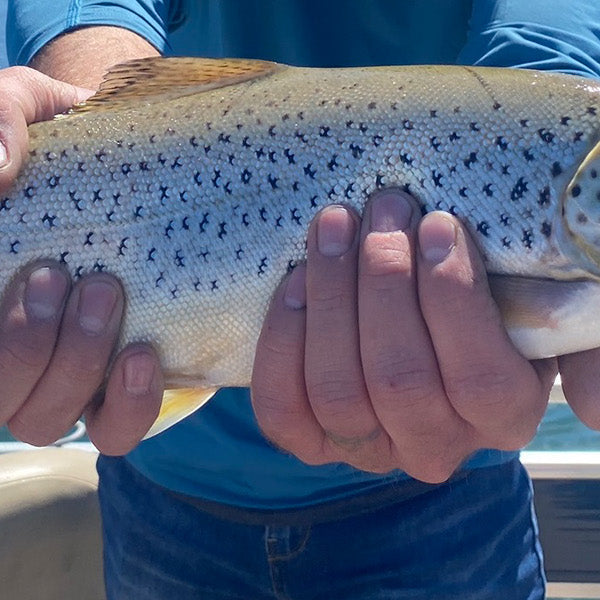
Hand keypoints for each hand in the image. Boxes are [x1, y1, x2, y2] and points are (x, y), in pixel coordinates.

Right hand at [0, 67, 162, 453]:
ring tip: (107, 295)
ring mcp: (66, 370)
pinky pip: (113, 429)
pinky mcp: (122, 382)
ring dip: (73, 367)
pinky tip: (144, 356)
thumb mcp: (28, 105)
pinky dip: (126, 406)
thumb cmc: (73, 142)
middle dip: (23, 347)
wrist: (141, 167)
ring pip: (44, 419)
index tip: (31, 272)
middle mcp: (15, 342)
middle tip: (62, 277)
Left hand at [251, 189, 556, 482]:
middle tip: (381, 209)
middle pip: (399, 379)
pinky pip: (283, 405)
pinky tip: (296, 282)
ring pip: (338, 389)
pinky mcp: (309, 437)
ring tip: (333, 226)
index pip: (480, 378)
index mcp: (501, 414)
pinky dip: (284, 340)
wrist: (407, 314)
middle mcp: (433, 443)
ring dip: (331, 296)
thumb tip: (598, 412)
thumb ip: (584, 343)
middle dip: (383, 282)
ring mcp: (365, 447)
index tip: (437, 224)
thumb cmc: (478, 296)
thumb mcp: (541, 308)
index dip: (452, 298)